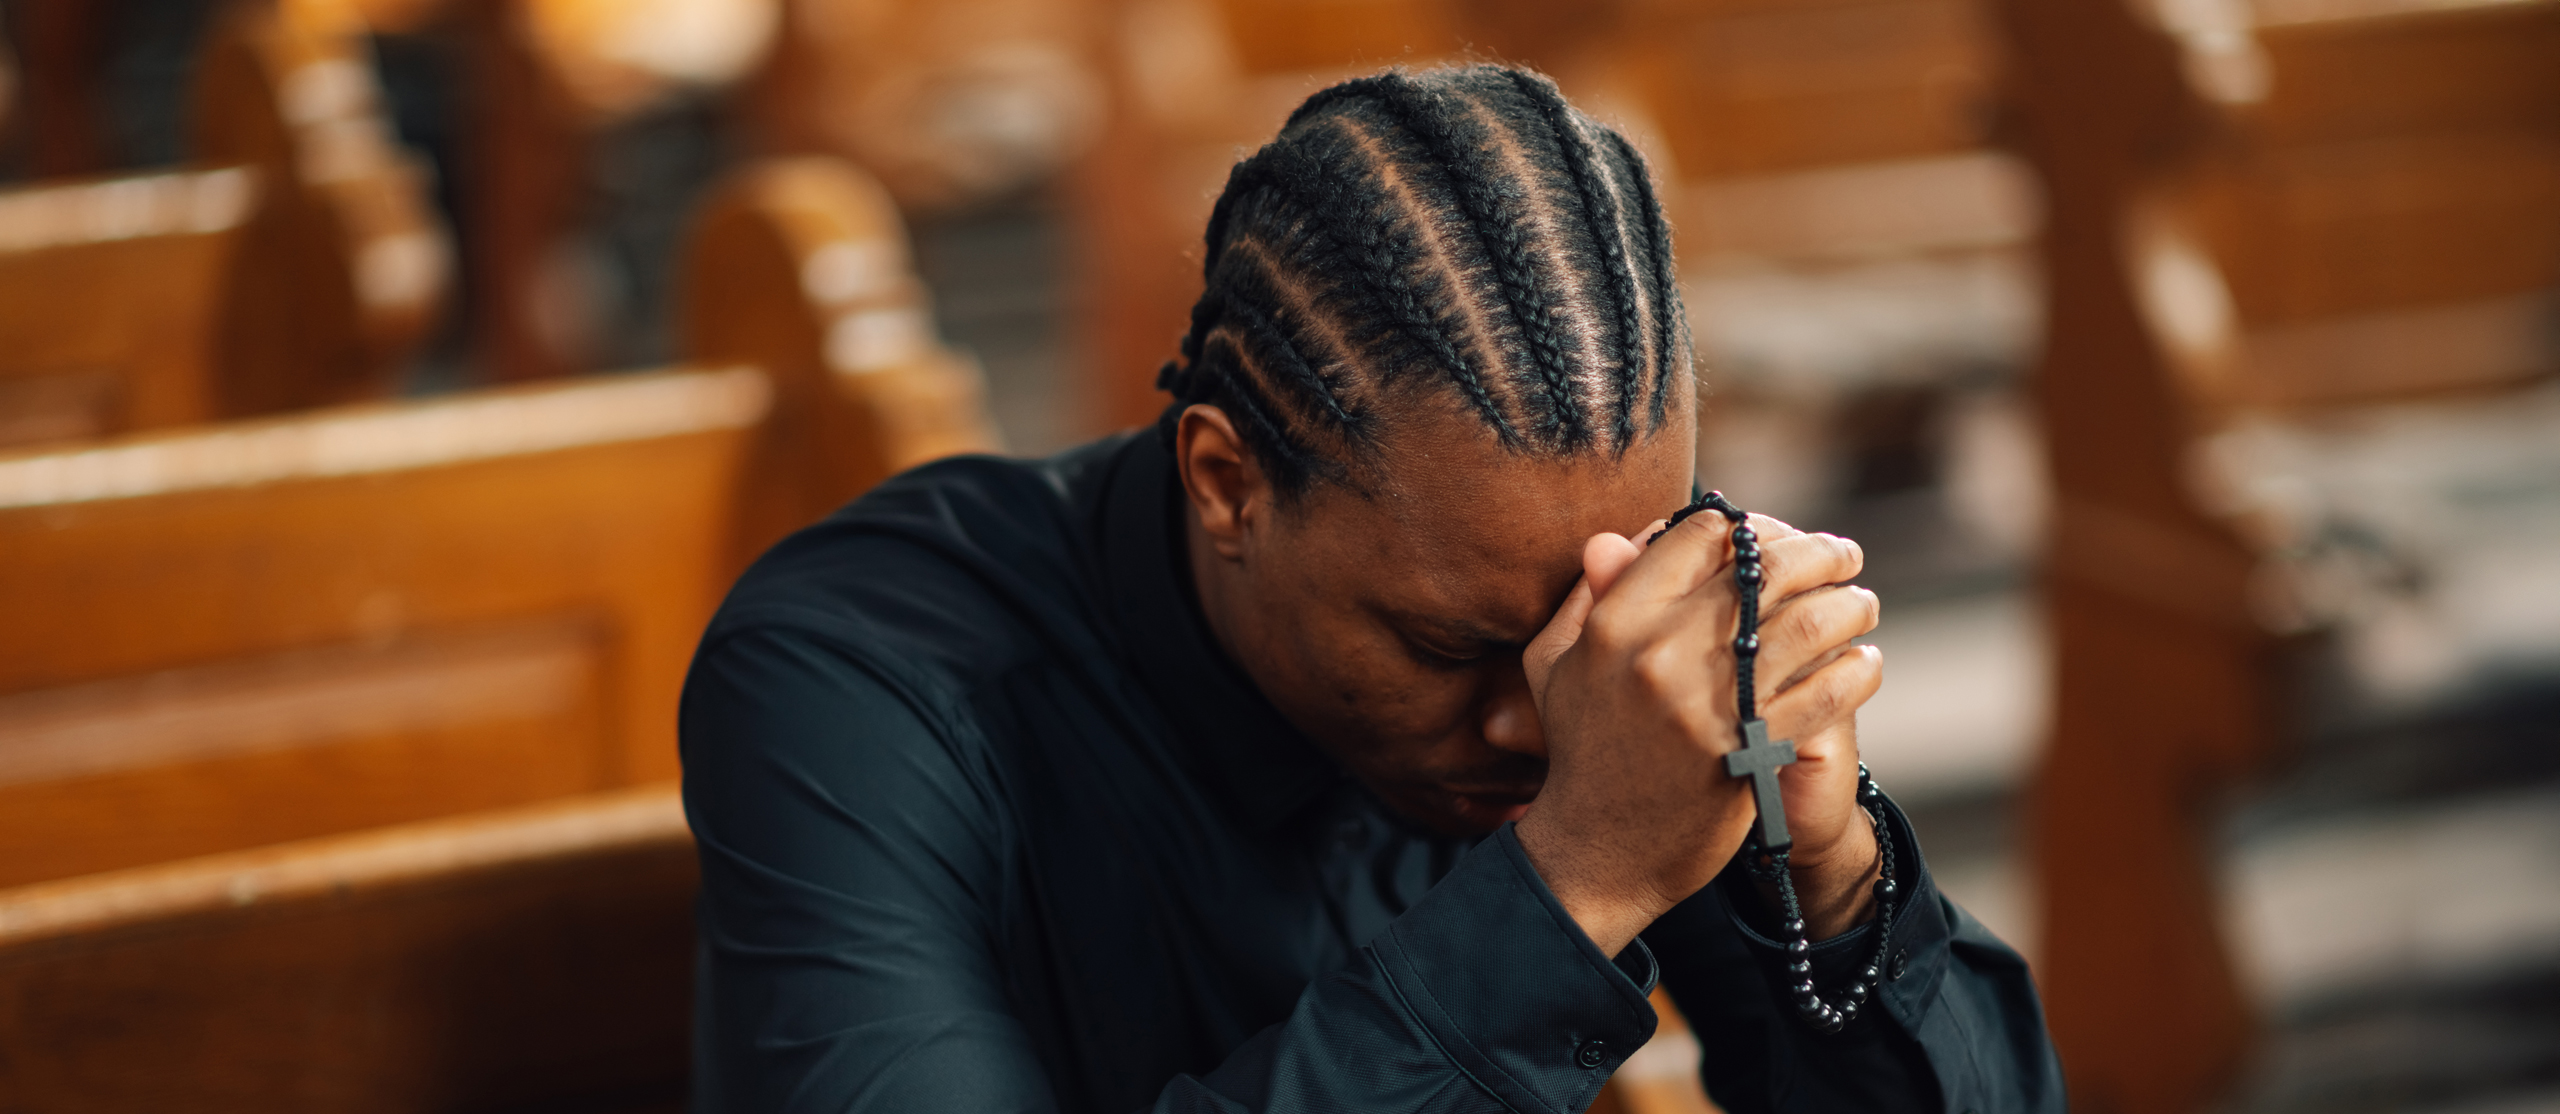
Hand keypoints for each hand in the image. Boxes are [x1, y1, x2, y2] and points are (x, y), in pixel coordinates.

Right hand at [1512, 512, 1883, 955]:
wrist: (1599, 852)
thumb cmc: (1581, 749)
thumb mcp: (1558, 664)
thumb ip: (1588, 596)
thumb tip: (1615, 538)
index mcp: (1615, 621)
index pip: (1696, 536)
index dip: (1740, 529)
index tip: (1766, 538)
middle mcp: (1661, 650)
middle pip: (1765, 569)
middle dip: (1818, 552)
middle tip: (1843, 553)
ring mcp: (1709, 701)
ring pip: (1810, 623)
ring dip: (1850, 605)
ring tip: (1863, 604)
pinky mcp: (1750, 747)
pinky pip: (1827, 689)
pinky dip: (1856, 669)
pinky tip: (1864, 663)